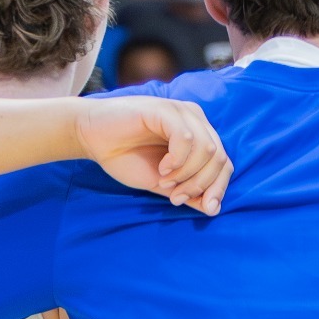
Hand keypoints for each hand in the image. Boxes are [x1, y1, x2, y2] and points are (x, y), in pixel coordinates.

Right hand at [74, 98, 230, 215]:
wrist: (92, 138)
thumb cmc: (126, 157)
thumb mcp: (162, 183)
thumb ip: (188, 193)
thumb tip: (213, 209)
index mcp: (199, 136)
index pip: (225, 164)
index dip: (218, 189)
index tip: (204, 208)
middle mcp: (196, 120)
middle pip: (220, 159)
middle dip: (200, 185)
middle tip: (175, 197)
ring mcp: (181, 112)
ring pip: (208, 150)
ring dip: (187, 174)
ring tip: (165, 180)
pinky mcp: (165, 109)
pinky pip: (187, 138)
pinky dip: (178, 160)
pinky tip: (162, 167)